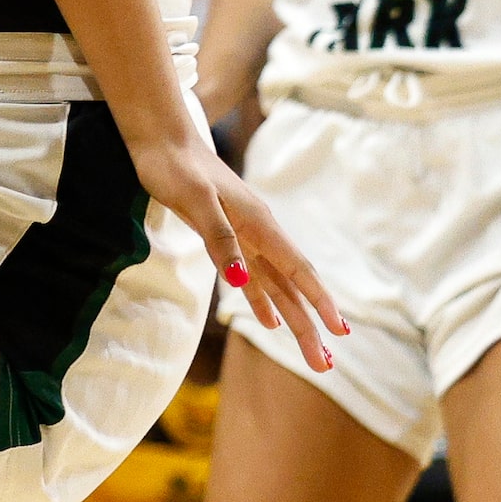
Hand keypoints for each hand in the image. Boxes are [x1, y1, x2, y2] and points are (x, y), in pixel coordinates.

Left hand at [126, 126, 344, 372]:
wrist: (160, 137)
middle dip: (309, 325)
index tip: (340, 331)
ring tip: (311, 352)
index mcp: (258, 223)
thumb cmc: (175, 165)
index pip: (297, 270)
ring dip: (292, 319)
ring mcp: (243, 235)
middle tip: (325, 364)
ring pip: (275, 285)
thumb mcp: (196, 201)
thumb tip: (241, 280)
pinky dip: (262, 300)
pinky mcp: (223, 236)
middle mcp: (257, 232)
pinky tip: (269, 321)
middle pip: (291, 286)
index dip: (319, 301)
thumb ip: (220, 240)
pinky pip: (251, 276)